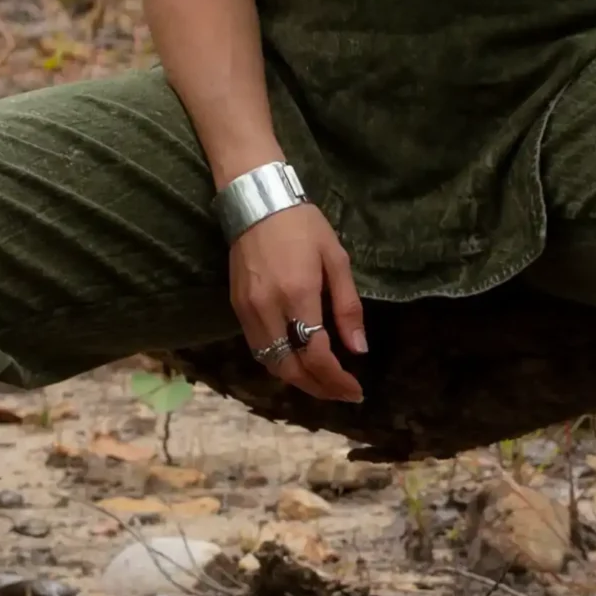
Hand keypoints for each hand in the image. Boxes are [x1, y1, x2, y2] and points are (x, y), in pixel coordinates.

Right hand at [230, 201, 367, 402]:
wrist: (257, 202)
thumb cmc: (303, 225)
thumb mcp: (336, 259)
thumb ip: (347, 307)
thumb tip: (358, 349)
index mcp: (298, 294)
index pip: (316, 355)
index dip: (336, 380)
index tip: (356, 390)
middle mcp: (268, 309)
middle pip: (290, 369)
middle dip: (318, 388)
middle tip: (342, 393)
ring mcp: (248, 310)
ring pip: (271, 364)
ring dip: (298, 380)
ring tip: (324, 382)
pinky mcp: (237, 308)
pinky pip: (258, 349)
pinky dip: (280, 363)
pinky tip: (299, 361)